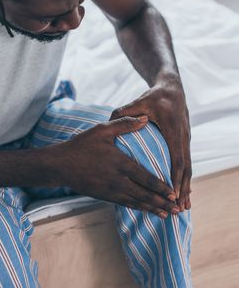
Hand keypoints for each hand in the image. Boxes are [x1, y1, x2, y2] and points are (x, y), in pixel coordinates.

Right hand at [55, 116, 180, 218]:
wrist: (60, 164)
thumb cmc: (81, 146)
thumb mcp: (102, 130)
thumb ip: (125, 124)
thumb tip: (146, 119)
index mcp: (120, 164)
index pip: (147, 179)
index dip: (162, 188)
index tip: (174, 193)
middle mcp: (117, 181)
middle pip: (145, 195)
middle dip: (162, 203)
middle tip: (177, 210)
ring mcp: (110, 191)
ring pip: (136, 202)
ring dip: (152, 209)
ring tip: (167, 215)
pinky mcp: (103, 196)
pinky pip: (124, 204)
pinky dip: (138, 208)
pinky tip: (145, 210)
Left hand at [110, 77, 191, 211]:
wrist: (172, 88)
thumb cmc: (153, 97)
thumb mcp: (138, 102)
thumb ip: (124, 113)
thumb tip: (109, 123)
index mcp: (173, 130)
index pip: (176, 158)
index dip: (174, 177)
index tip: (171, 193)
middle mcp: (183, 137)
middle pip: (185, 168)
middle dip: (182, 189)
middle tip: (180, 209)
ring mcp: (185, 140)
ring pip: (188, 167)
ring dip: (186, 187)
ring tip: (185, 207)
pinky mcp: (183, 141)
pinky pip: (185, 163)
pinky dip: (184, 178)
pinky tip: (182, 191)